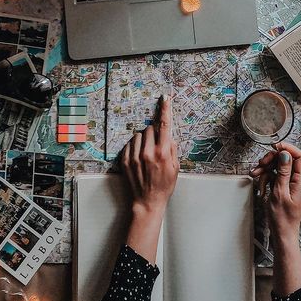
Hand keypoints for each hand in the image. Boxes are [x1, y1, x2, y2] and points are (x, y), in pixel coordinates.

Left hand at [121, 95, 178, 263]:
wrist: (147, 202)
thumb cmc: (164, 186)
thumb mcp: (175, 168)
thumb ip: (172, 149)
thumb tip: (168, 135)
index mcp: (163, 153)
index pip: (164, 125)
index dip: (165, 109)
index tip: (165, 98)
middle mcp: (148, 152)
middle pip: (150, 129)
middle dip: (154, 134)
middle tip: (157, 147)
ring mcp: (135, 156)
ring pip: (138, 135)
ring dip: (144, 140)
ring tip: (147, 154)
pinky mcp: (125, 161)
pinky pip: (129, 144)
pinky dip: (135, 148)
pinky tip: (139, 159)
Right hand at [250, 142, 300, 240]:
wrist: (282, 233)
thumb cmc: (282, 218)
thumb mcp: (279, 193)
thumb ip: (283, 172)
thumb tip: (285, 155)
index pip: (299, 156)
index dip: (287, 148)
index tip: (275, 147)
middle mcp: (297, 180)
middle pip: (286, 159)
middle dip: (272, 159)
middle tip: (261, 164)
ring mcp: (290, 184)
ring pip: (278, 167)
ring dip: (265, 169)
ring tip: (256, 175)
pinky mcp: (283, 187)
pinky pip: (274, 176)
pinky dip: (266, 178)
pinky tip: (261, 185)